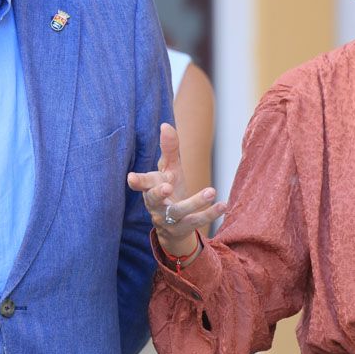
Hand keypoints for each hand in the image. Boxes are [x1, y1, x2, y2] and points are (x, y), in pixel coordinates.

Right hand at [127, 123, 226, 258]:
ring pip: (179, 211)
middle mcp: (156, 205)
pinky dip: (211, 213)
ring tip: (211, 191)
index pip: (142, 184)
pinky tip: (223, 205)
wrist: (173, 225)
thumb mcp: (169, 170)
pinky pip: (197, 221)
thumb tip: (166, 125)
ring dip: (195, 202)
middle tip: (167, 187)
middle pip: (154, 199)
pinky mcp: (183, 228)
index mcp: (150, 188)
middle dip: (159, 194)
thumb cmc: (169, 189)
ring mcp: (169, 218)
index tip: (131, 178)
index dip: (136, 181)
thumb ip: (169, 149)